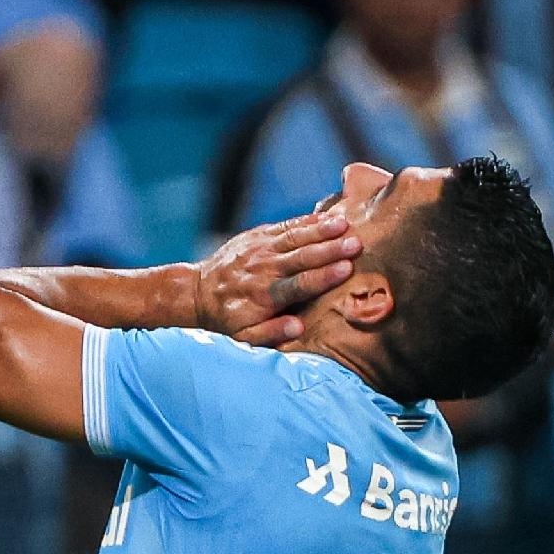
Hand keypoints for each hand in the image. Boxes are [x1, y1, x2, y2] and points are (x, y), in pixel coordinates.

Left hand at [194, 210, 361, 346]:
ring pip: (294, 238)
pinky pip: (284, 227)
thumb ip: (271, 332)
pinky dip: (306, 221)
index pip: (298, 285)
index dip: (323, 276)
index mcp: (263, 296)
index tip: (347, 269)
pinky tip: (327, 217)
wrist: (197, 292)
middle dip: (329, 250)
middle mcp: (263, 270)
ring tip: (345, 225)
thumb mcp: (244, 336)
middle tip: (356, 244)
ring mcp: (259, 250)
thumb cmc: (227, 319)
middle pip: (301, 257)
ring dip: (321, 231)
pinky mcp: (257, 237)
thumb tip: (298, 328)